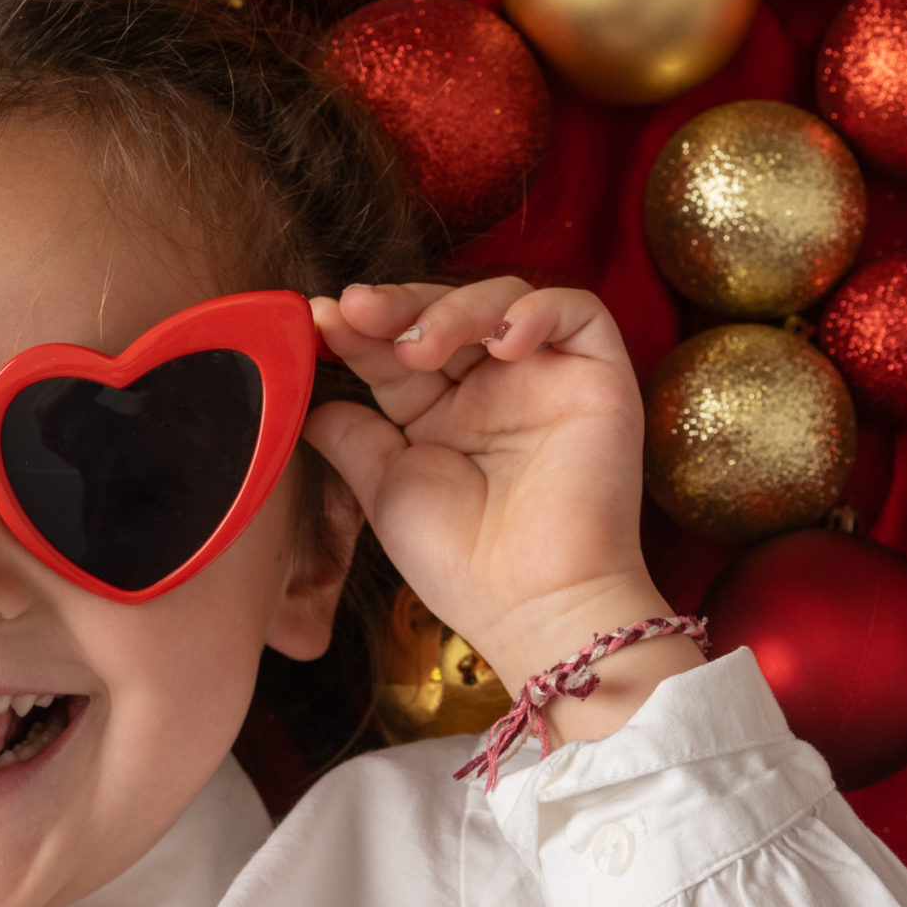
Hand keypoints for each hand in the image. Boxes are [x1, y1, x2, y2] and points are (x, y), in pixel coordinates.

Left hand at [305, 278, 695, 709]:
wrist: (533, 606)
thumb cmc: (461, 564)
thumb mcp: (385, 489)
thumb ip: (351, 438)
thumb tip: (308, 402)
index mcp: (441, 416)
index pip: (397, 350)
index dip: (359, 330)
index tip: (318, 320)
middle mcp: (493, 390)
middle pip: (444, 314)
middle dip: (396, 306)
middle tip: (355, 310)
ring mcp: (545, 379)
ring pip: (502, 300)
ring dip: (453, 309)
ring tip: (419, 347)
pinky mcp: (598, 376)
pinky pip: (577, 311)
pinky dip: (536, 310)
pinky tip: (499, 342)